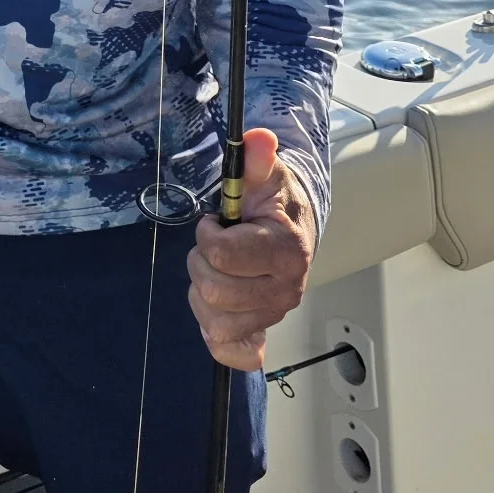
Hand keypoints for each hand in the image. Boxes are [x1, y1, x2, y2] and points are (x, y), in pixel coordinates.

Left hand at [187, 128, 315, 371]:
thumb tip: (259, 138)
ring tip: (217, 271)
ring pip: (215, 323)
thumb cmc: (272, 202)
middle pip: (214, 291)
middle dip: (201, 264)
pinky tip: (216, 312)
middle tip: (212, 248)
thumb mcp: (262, 175)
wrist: (292, 229)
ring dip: (202, 294)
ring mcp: (275, 315)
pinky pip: (233, 354)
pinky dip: (216, 338)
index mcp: (287, 251)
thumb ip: (256, 159)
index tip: (215, 223)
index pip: (223, 255)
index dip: (208, 235)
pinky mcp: (263, 332)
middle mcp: (287, 290)